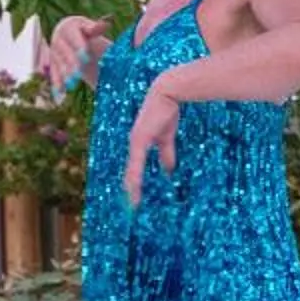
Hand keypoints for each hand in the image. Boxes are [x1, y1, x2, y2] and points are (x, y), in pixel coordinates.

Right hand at [47, 15, 111, 93]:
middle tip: (79, 72)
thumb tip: (106, 24)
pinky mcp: (53, 64)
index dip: (79, 46)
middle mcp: (58, 40)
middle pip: (65, 52)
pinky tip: (59, 93)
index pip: (73, 37)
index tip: (85, 54)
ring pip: (59, 64)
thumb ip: (95, 28)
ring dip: (64, 74)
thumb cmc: (84, 31)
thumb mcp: (89, 27)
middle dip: (72, 62)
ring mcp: (54, 52)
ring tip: (72, 83)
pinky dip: (57, 83)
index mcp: (67, 28)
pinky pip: (54, 74)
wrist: (69, 35)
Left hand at [124, 78, 181, 206]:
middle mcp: (133, 144)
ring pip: (131, 170)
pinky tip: (134, 187)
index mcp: (139, 145)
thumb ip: (167, 154)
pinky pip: (136, 162)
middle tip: (131, 207)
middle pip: (130, 173)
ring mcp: (134, 142)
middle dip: (130, 190)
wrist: (166, 93)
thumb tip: (169, 171)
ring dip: (131, 188)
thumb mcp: (167, 137)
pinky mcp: (139, 139)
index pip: (134, 168)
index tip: (135, 198)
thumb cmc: (166, 112)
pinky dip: (135, 176)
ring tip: (132, 203)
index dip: (134, 183)